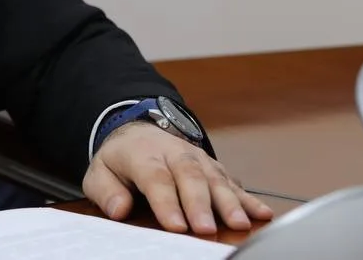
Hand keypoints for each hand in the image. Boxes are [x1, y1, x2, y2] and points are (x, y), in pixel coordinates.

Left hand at [83, 122, 274, 234]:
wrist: (139, 133)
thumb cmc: (121, 160)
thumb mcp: (100, 172)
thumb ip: (106, 191)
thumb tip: (118, 209)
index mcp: (143, 155)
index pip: (155, 178)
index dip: (166, 202)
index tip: (176, 226)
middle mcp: (174, 153)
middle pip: (189, 176)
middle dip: (199, 204)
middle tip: (206, 229)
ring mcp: (198, 159)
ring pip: (215, 178)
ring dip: (230, 202)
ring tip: (240, 224)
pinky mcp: (214, 168)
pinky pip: (233, 182)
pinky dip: (248, 198)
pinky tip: (262, 214)